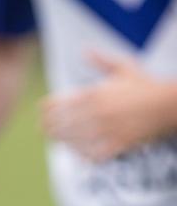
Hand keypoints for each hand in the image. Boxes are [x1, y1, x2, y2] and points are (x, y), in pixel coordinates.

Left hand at [42, 52, 176, 161]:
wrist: (172, 104)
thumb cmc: (147, 85)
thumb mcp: (124, 68)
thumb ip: (101, 60)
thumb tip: (85, 50)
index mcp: (92, 93)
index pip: (56, 104)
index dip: (45, 112)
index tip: (41, 116)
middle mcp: (96, 111)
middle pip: (60, 124)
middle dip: (48, 130)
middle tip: (43, 134)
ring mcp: (108, 129)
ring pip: (74, 141)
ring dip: (63, 143)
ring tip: (58, 144)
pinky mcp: (121, 144)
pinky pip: (95, 154)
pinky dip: (84, 156)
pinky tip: (81, 155)